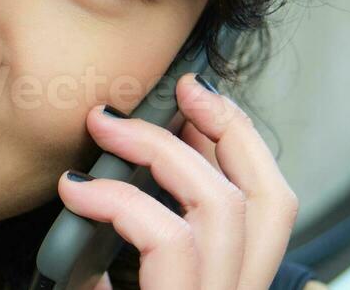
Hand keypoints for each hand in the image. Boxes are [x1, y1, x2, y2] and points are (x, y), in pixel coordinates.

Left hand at [55, 73, 301, 289]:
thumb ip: (118, 257)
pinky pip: (169, 240)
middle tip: (175, 91)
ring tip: (105, 129)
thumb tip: (99, 188)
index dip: (243, 142)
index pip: (272, 205)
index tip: (198, 99)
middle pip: (270, 198)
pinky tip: (77, 191)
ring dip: (160, 152)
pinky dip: (119, 202)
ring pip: (223, 208)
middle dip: (226, 129)